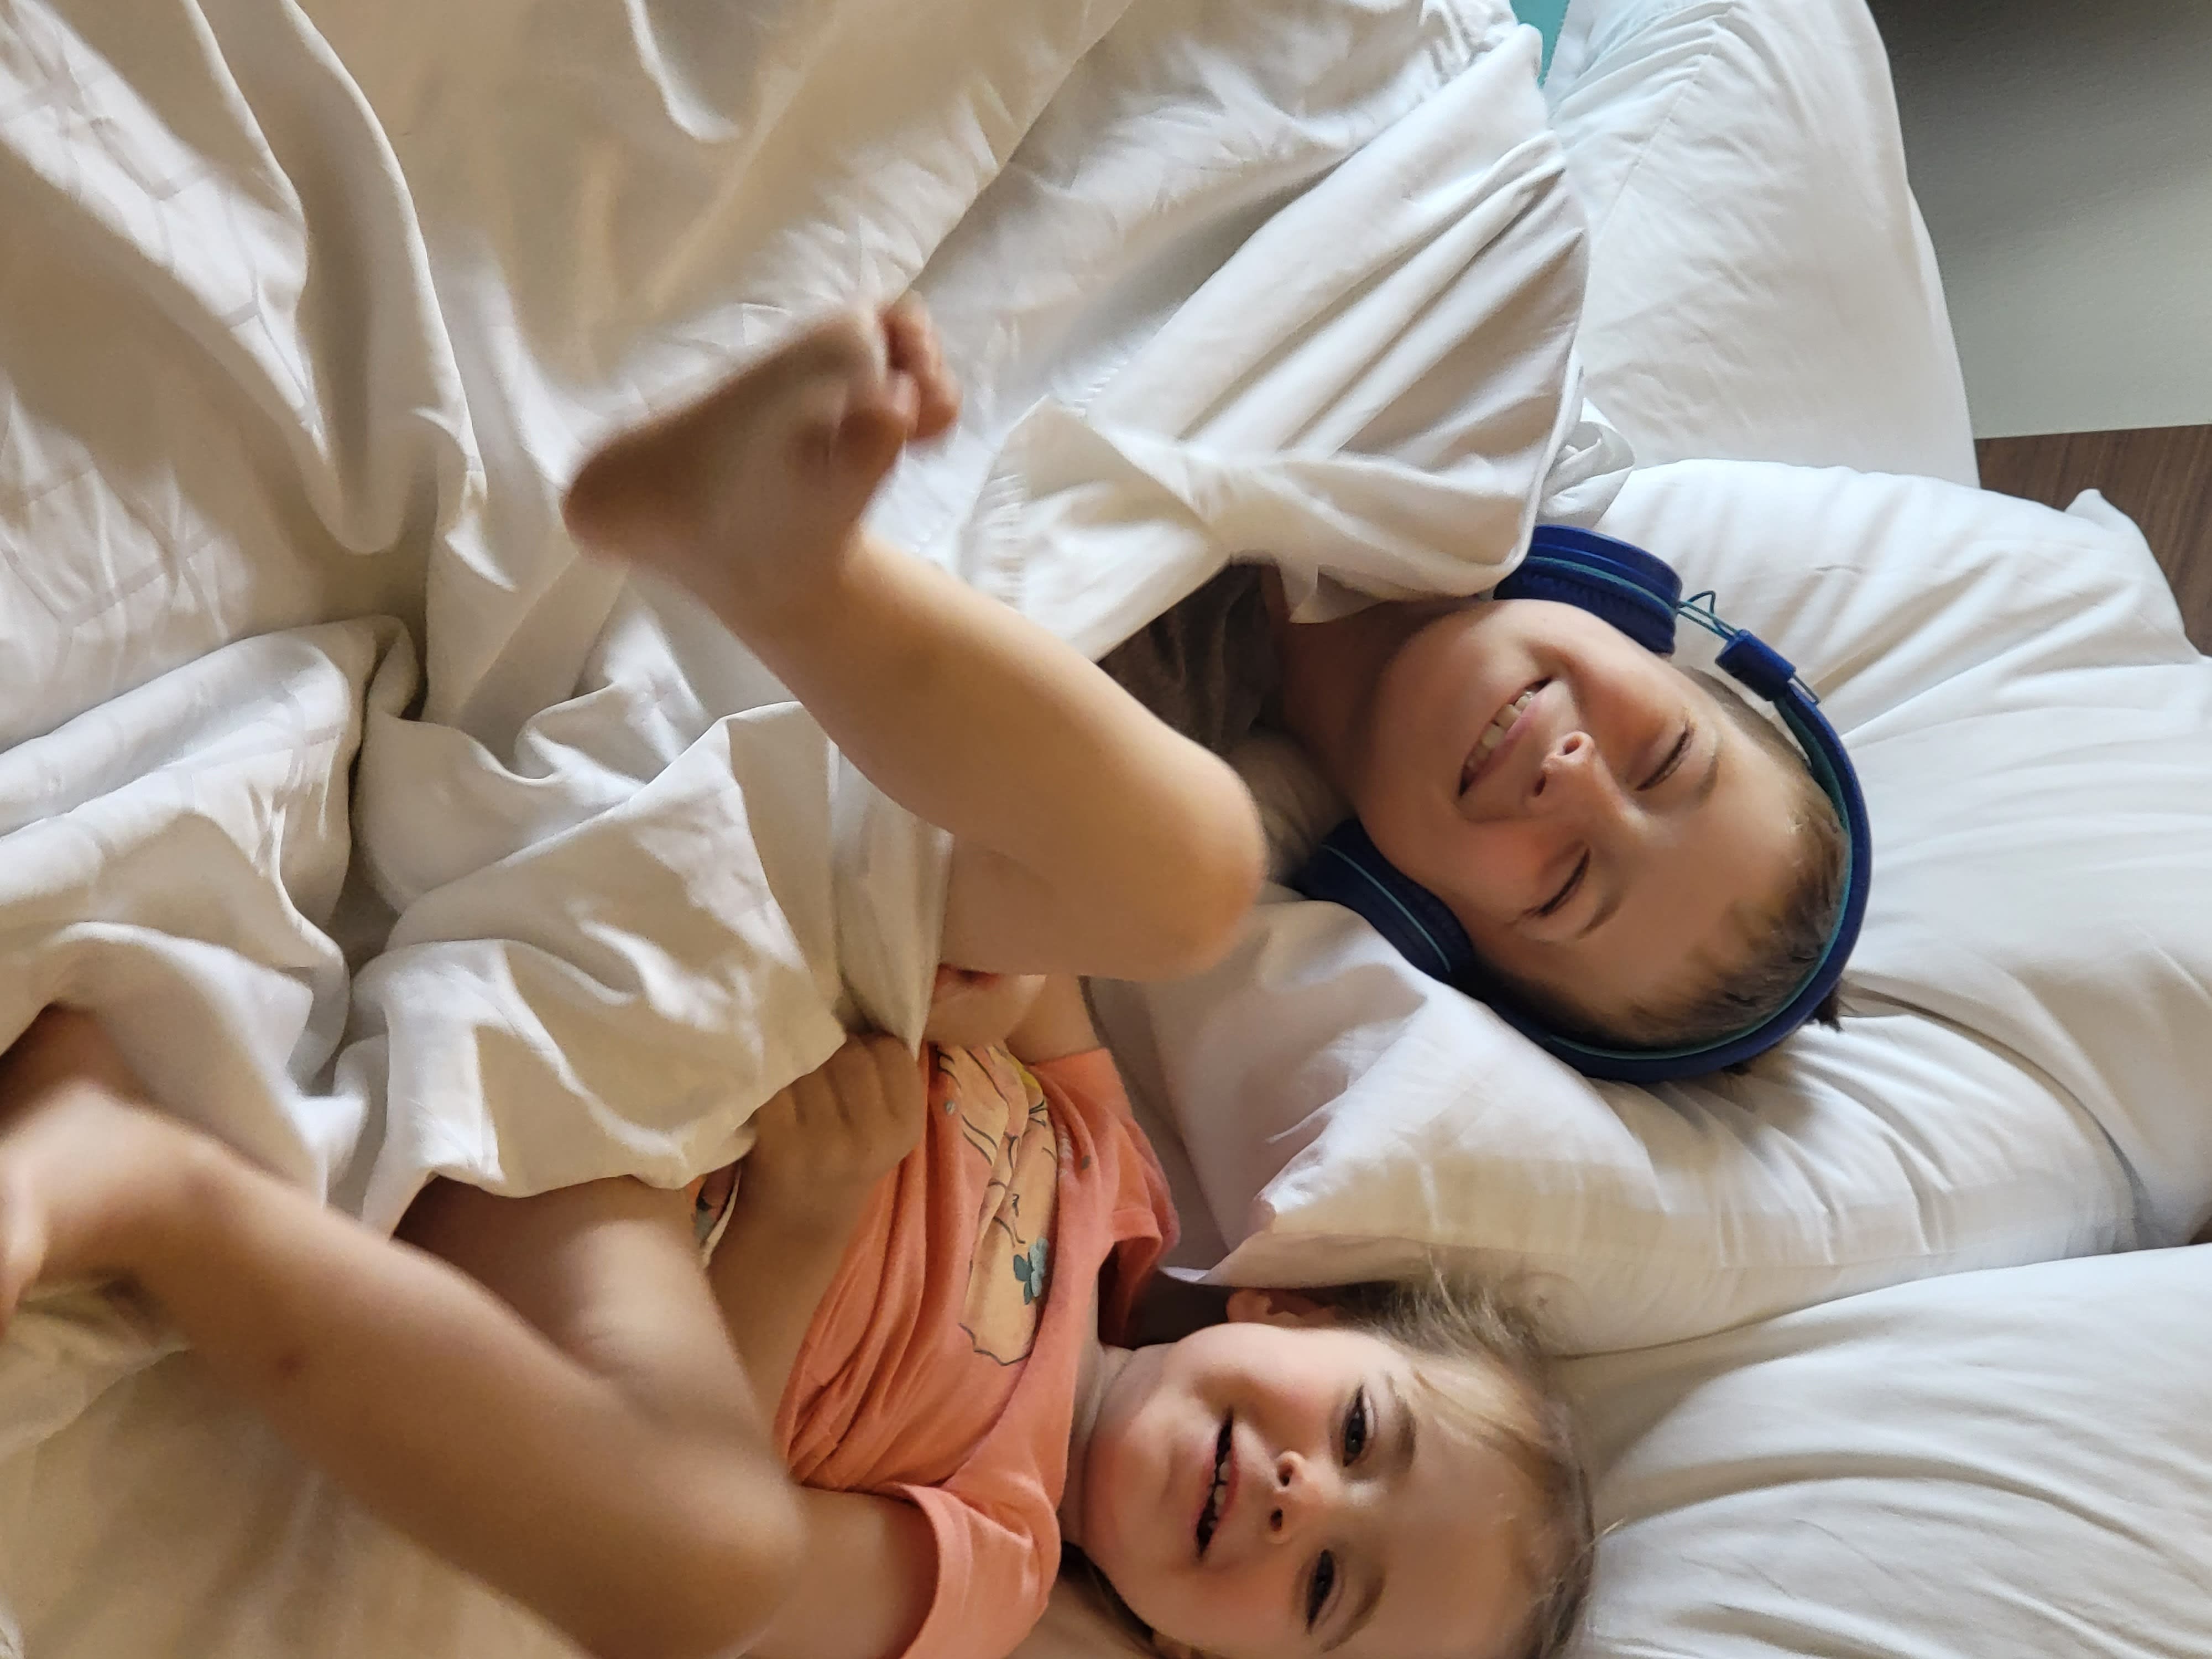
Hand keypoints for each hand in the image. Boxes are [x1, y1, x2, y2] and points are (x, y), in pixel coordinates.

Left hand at [740, 1035, 924, 1229]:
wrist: (794, 1230)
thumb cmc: (839, 1165)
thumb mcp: (883, 1129)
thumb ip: (884, 1079)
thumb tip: (865, 1004)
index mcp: (905, 1127)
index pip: (891, 1049)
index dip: (866, 1043)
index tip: (849, 1055)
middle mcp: (871, 1137)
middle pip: (851, 1052)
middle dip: (830, 1046)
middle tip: (814, 1060)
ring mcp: (824, 1142)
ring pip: (812, 1060)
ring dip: (797, 1055)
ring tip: (791, 1069)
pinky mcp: (780, 1144)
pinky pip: (775, 1081)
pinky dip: (766, 1073)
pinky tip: (765, 1080)